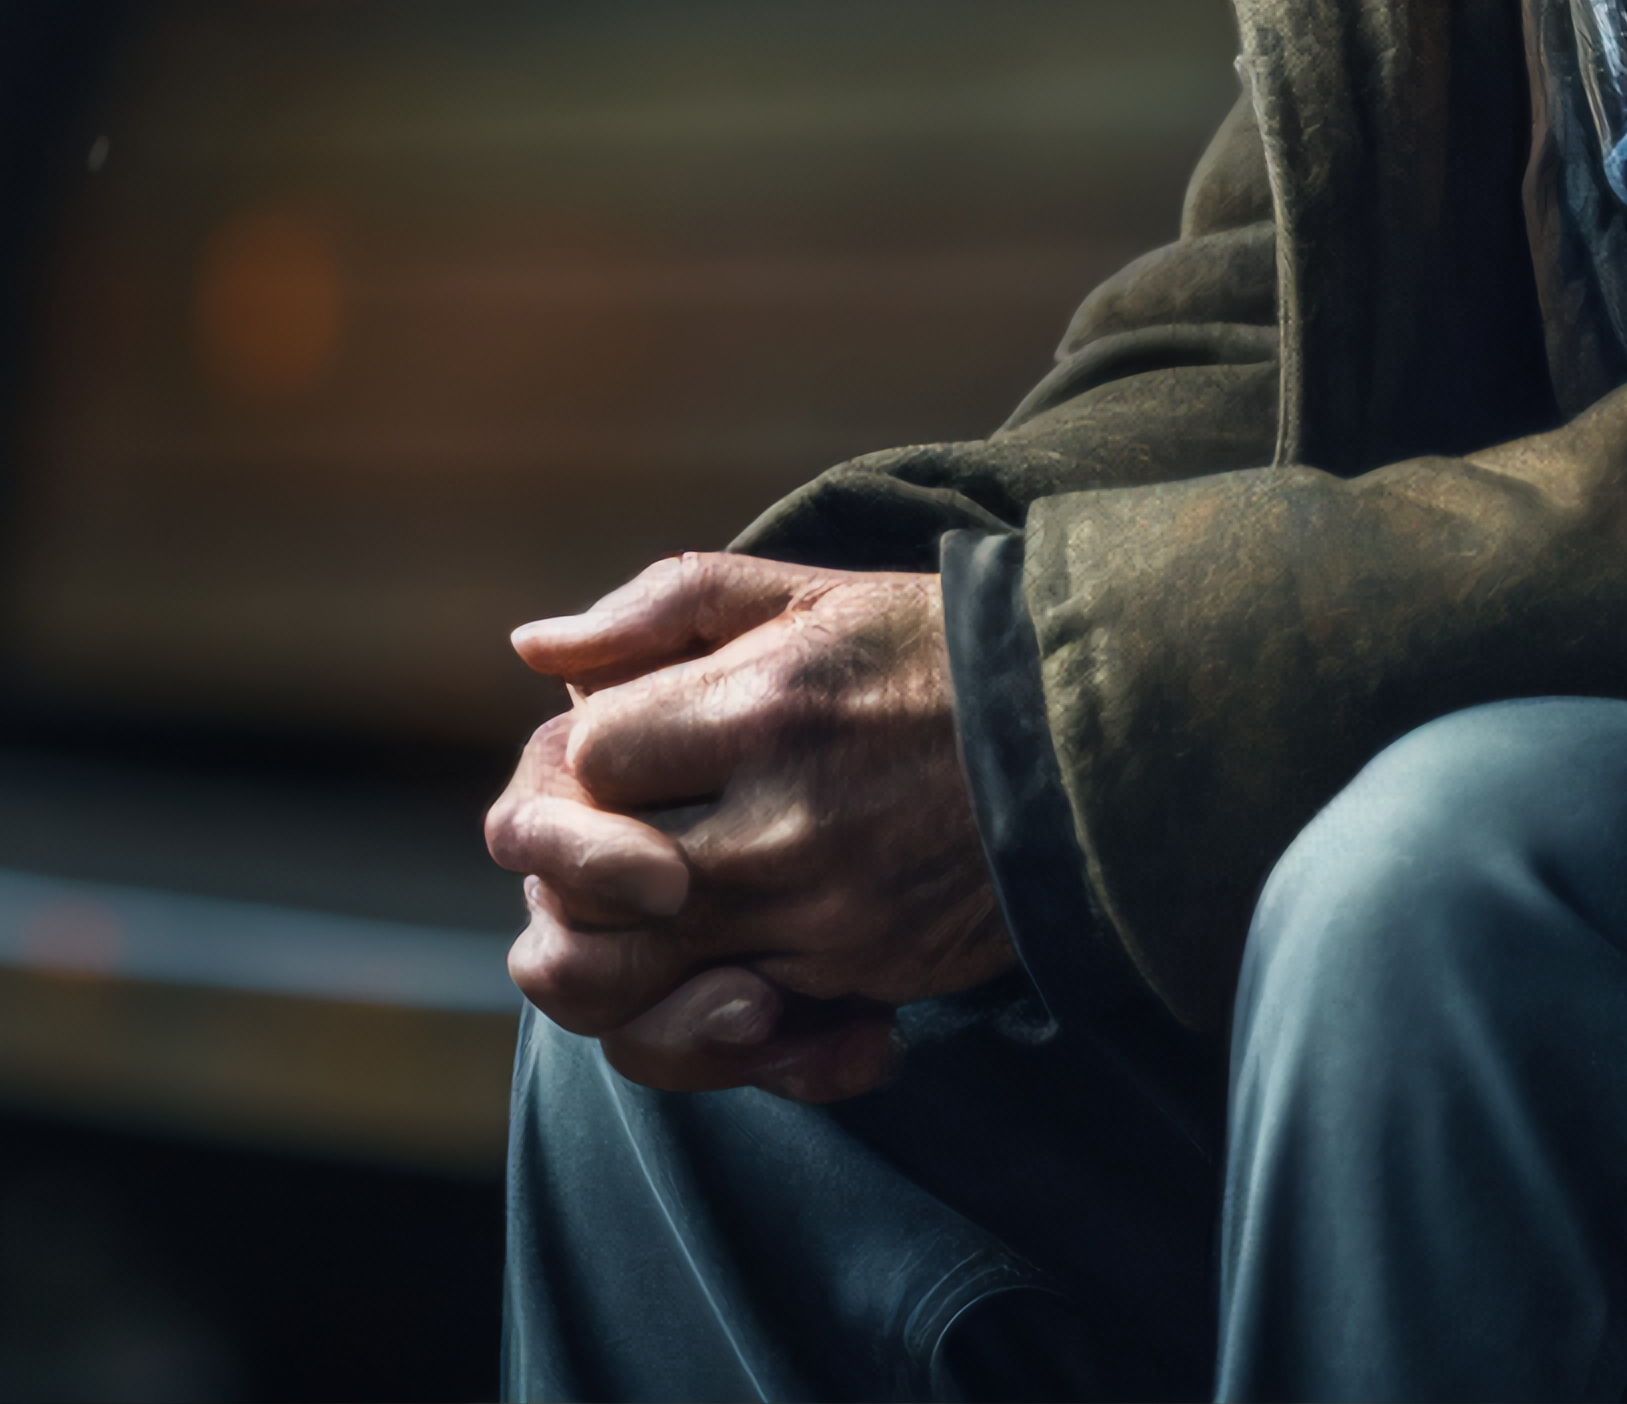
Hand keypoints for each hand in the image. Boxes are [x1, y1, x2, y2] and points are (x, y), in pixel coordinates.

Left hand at [483, 554, 1015, 1101]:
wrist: (1090, 746)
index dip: (572, 764)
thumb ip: (662, 609)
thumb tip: (536, 652)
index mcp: (762, 707)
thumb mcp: (803, 593)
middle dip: (570, 872)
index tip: (609, 754)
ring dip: (615, 962)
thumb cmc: (929, 653)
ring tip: (643, 919)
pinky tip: (722, 967)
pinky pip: (727, 1033)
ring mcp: (821, 916)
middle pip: (590, 892)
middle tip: (607, 846)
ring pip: (638, 987)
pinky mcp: (857, 979)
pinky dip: (699, 1017)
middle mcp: (783, 824)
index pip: (586, 760)